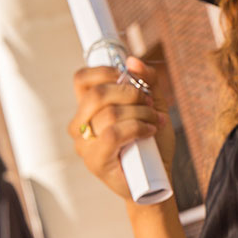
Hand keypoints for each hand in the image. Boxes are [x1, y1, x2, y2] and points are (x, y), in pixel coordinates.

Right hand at [68, 57, 175, 200]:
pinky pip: (114, 134)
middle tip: (148, 103)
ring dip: (140, 113)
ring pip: (109, 114)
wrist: (157, 177)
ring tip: (154, 121)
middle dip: (129, 93)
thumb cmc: (151, 142)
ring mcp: (84, 145)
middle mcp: (80, 126)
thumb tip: (132, 61)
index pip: (82, 79)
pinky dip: (137, 128)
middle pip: (96, 94)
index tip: (128, 78)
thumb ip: (146, 81)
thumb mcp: (152, 106)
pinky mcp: (95, 161)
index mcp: (88, 109)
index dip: (105, 71)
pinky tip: (150, 131)